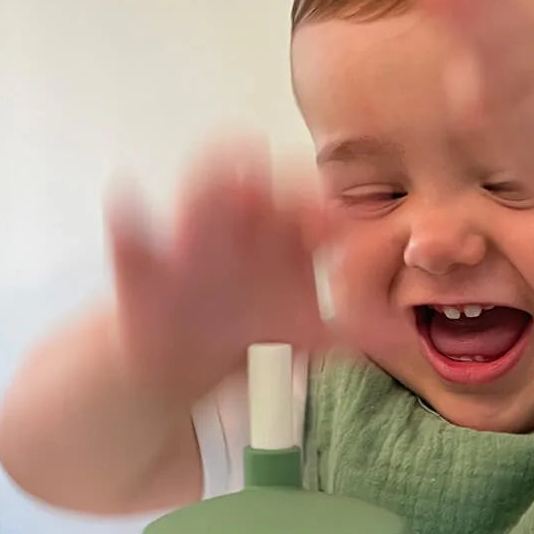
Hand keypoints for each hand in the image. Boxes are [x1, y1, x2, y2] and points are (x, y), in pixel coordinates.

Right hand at [106, 138, 335, 403]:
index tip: (347, 226)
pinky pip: (130, 236)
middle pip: (258, 187)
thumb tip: (405, 335)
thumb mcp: (305, 331)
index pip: (311, 207)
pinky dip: (128, 224)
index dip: (329, 213)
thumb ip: (354, 331)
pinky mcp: (145, 266)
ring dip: (213, 188)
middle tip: (294, 195)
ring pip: (197, 197)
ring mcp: (191, 241)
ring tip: (230, 178)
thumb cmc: (249, 327)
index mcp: (282, 237)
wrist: (179, 355)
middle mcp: (240, 227)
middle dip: (274, 186)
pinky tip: (128, 201)